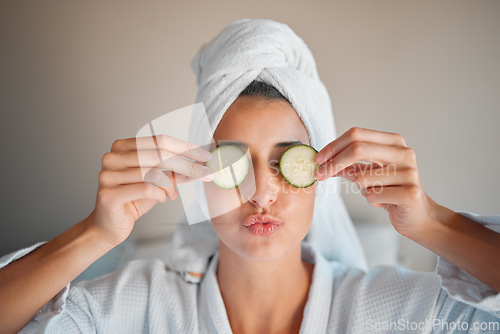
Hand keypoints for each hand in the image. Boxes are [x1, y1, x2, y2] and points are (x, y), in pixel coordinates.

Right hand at [88, 135, 213, 245]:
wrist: (110, 226)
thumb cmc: (134, 200)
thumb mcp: (157, 181)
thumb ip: (174, 171)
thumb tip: (201, 163)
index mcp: (122, 146)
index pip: (160, 140)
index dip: (185, 147)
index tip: (205, 156)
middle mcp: (113, 157)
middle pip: (159, 155)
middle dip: (187, 165)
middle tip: (206, 173)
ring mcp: (108, 175)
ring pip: (153, 172)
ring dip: (171, 184)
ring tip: (173, 194)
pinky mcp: (108, 194)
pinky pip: (145, 189)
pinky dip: (160, 194)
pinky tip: (162, 199)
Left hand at [314, 127, 438, 238]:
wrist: (418, 216)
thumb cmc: (390, 191)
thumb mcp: (368, 174)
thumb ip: (348, 165)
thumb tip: (322, 161)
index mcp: (394, 142)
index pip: (356, 134)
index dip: (333, 146)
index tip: (318, 160)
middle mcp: (404, 153)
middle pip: (357, 149)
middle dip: (333, 163)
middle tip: (319, 175)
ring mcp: (409, 173)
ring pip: (362, 177)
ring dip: (360, 188)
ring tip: (374, 192)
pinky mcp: (410, 193)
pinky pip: (372, 195)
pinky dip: (371, 200)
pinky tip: (383, 202)